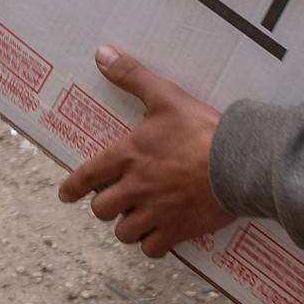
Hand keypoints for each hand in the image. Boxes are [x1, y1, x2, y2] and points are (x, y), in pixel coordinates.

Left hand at [55, 46, 231, 256]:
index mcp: (128, 156)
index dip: (72, 187)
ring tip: (137, 217)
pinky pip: (152, 249)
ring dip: (127, 226)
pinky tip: (158, 235)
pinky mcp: (177, 230)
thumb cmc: (200, 129)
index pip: (87, 176)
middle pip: (102, 210)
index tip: (65, 194)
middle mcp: (135, 188)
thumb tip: (102, 54)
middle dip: (105, 205)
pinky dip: (152, 245)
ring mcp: (155, 213)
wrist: (238, 161)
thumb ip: (132, 76)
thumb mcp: (164, 96)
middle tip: (116, 199)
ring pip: (124, 233)